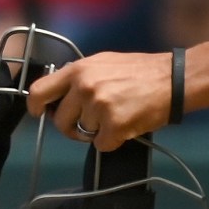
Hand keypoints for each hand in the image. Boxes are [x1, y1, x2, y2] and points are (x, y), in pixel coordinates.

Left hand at [30, 52, 173, 152]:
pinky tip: (125, 126)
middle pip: (59, 121)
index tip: (38, 113)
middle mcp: (84, 87)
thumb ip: (78, 77)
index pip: (38, 91)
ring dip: (96, 131)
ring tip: (115, 116)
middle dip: (71, 127)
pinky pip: (101, 145)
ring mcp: (99, 106)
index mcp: (77, 70)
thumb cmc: (138, 71)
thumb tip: (57, 93)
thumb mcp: (102, 63)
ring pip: (82, 134)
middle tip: (89, 123)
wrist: (173, 79)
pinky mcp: (115, 125)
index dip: (35, 106)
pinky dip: (112, 141)